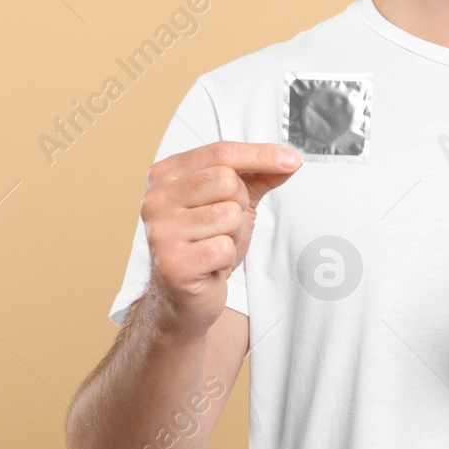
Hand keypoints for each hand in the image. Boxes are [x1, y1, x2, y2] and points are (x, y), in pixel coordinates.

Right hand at [141, 141, 300, 339]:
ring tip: (215, 245)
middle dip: (239, 204)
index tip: (292, 160)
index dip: (261, 155)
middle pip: (226, 181)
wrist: (185, 296)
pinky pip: (224, 247)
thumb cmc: (206, 244)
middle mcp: (155, 199)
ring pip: (228, 215)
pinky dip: (226, 257)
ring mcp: (160, 231)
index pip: (221, 152)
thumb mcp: (233, 201)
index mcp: (165, 175)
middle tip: (224, 226)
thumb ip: (258, 175)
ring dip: (233, 234)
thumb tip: (289, 159)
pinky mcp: (172, 263)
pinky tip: (211, 264)